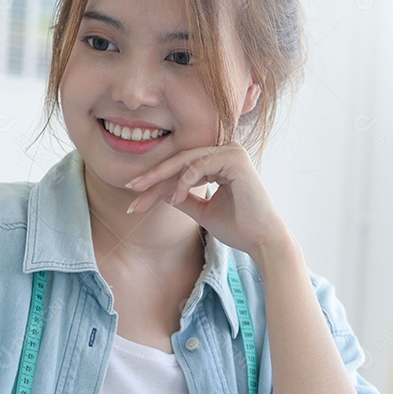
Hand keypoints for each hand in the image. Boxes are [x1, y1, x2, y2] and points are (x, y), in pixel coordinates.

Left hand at [126, 142, 291, 262]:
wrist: (262, 241)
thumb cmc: (238, 228)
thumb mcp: (202, 211)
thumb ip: (184, 199)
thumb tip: (161, 193)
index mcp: (221, 161)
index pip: (182, 167)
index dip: (157, 183)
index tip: (136, 198)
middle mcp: (226, 152)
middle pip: (180, 161)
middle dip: (153, 176)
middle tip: (130, 188)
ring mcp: (232, 152)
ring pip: (185, 160)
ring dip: (162, 180)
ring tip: (143, 198)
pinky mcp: (235, 158)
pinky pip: (199, 165)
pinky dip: (184, 181)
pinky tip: (174, 198)